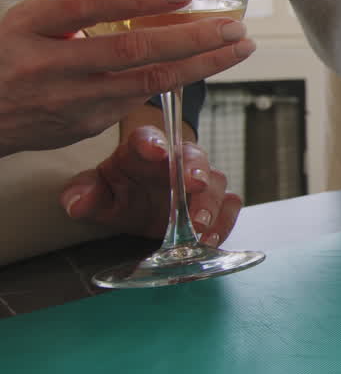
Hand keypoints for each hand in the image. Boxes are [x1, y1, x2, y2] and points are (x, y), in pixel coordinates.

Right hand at [0, 0, 255, 156]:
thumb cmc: (8, 56)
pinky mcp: (86, 126)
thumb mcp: (30, 22)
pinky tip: (206, 65)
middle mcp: (50, 65)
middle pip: (131, 51)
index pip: (88, 5)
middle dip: (192, 38)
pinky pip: (140, 99)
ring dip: (202, 64)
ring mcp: (70, 100)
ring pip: (148, 82)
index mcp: (31, 27)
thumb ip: (81, 13)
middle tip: (234, 26)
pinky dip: (177, 80)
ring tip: (239, 46)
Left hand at [59, 124, 241, 245]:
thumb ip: (83, 193)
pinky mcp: (213, 200)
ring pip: (216, 180)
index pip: (148, 136)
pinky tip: (210, 237)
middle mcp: (176, 159)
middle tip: (195, 185)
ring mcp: (199, 178)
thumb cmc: (118, 191)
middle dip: (196, 169)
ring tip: (199, 225)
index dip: (153, 141)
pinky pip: (230, 205)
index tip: (156, 151)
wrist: (138, 203)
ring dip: (211, 202)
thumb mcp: (93, 194)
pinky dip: (224, 220)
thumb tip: (78, 201)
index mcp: (142, 149)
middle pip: (193, 155)